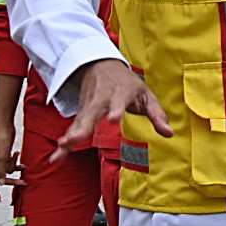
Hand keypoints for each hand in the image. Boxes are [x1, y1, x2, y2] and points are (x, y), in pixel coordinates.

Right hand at [0, 126, 23, 200]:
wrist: (5, 127)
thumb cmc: (1, 139)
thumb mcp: (2, 156)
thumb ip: (1, 170)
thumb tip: (2, 183)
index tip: (0, 198)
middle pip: (1, 178)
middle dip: (12, 180)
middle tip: (23, 182)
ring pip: (7, 170)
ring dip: (15, 168)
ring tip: (24, 166)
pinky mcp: (5, 154)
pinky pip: (11, 163)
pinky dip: (16, 161)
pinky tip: (18, 155)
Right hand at [54, 59, 171, 162]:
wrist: (102, 67)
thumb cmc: (129, 85)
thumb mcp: (147, 95)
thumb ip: (157, 115)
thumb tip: (170, 134)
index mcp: (120, 92)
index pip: (118, 101)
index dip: (116, 109)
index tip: (113, 119)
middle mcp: (101, 99)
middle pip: (92, 112)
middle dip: (84, 126)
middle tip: (76, 138)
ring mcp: (88, 107)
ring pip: (78, 121)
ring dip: (70, 134)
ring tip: (63, 146)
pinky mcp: (80, 115)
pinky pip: (72, 130)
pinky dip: (64, 144)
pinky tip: (56, 158)